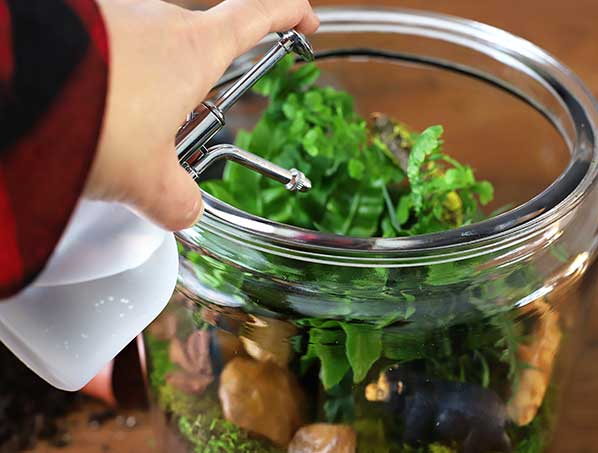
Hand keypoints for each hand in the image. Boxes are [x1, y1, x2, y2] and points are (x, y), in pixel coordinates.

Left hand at [87, 0, 317, 229]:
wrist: (8, 87)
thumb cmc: (90, 123)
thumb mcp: (145, 179)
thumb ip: (177, 200)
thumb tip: (187, 213)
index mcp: (195, 51)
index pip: (259, 14)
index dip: (289, 14)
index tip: (306, 21)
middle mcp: (159, 22)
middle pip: (198, 46)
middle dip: (196, 86)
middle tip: (181, 131)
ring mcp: (117, 17)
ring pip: (148, 53)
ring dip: (145, 92)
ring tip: (121, 136)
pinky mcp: (81, 26)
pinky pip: (110, 53)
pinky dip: (110, 85)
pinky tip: (89, 117)